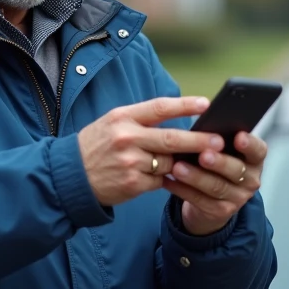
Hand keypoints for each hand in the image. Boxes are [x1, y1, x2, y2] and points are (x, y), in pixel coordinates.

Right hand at [78, 97, 225, 207]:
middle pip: (171, 138)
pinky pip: (159, 181)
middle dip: (198, 141)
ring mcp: (129, 162)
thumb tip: (179, 120)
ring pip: (168, 163)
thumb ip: (142, 120)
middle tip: (219, 142)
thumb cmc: (96, 146)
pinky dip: (164, 179)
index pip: (159, 108)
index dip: (185, 105)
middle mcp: (126, 138)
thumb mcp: (112, 123)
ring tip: (184, 162)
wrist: (69, 177)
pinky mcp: (132, 184)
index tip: (206, 104)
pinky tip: (158, 176)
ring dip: (178, 164)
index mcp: (122, 118)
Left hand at [164, 132, 267, 235]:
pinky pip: (200, 200)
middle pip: (236, 170)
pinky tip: (168, 180)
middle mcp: (251, 179)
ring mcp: (238, 198)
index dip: (250, 144)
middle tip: (203, 155)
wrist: (213, 200)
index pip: (258, 150)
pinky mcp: (221, 212)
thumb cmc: (217, 165)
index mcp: (254, 159)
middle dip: (219, 162)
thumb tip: (201, 128)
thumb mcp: (223, 152)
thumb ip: (217, 140)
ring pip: (216, 186)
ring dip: (196, 177)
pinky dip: (182, 189)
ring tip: (177, 167)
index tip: (238, 136)